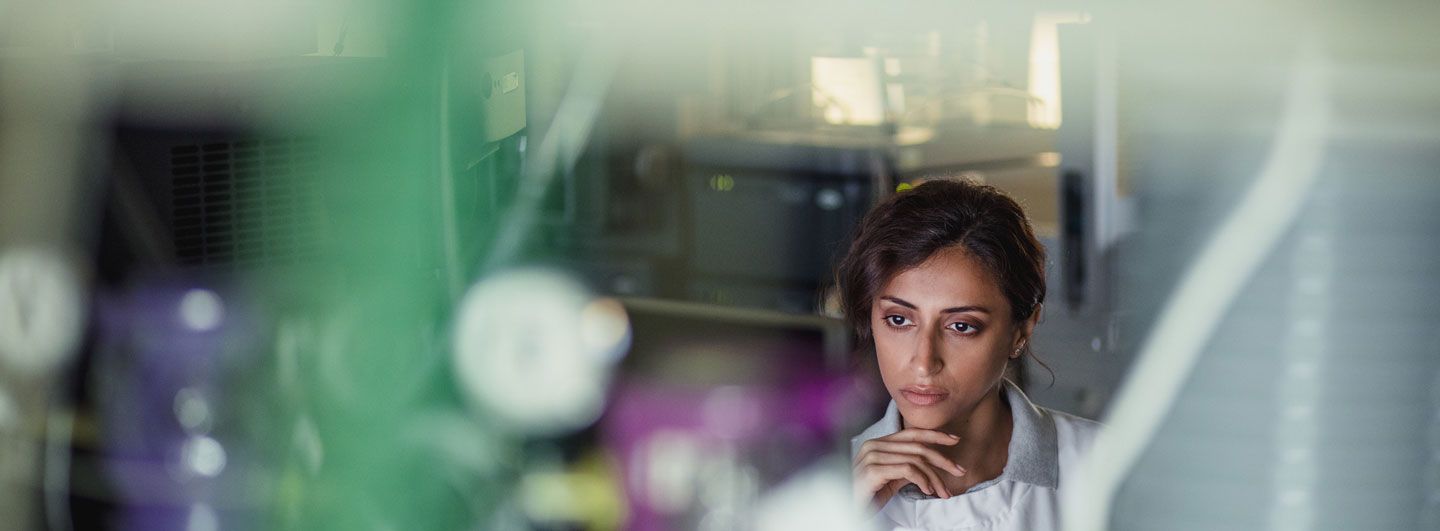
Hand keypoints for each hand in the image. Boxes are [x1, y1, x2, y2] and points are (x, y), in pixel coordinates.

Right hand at [852, 428, 967, 510]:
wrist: (848, 509)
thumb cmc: (868, 496)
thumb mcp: (890, 479)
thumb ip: (906, 467)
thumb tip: (929, 466)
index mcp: (878, 443)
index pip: (911, 433)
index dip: (935, 435)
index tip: (955, 440)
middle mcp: (874, 445)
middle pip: (917, 446)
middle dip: (943, 459)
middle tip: (960, 471)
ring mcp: (872, 457)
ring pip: (916, 460)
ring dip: (934, 477)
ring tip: (943, 492)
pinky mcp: (873, 470)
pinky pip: (907, 470)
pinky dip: (922, 480)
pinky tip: (928, 491)